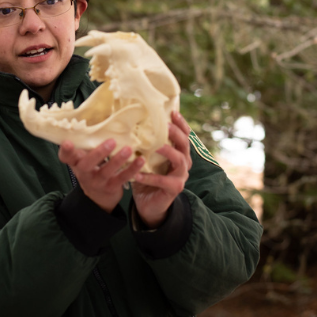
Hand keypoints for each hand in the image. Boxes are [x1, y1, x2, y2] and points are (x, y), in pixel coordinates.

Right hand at [59, 139, 144, 212]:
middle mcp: (83, 173)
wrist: (98, 196)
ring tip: (129, 149)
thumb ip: (88, 143)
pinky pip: (122, 178)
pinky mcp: (111, 188)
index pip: (65, 157)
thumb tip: (101, 116)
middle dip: (98, 153)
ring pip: (106, 172)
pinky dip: (132, 169)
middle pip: (86, 165)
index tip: (67, 142)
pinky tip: (140, 160)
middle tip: (111, 141)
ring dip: (118, 160)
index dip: (65, 150)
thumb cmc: (92, 168)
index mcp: (76, 162)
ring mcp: (97, 181)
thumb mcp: (85, 157)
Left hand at [132, 111, 191, 228]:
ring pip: (178, 159)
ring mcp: (181, 176)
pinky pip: (163, 181)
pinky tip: (137, 175)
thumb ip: (146, 144)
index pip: (184, 135)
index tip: (173, 112)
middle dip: (175, 133)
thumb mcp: (147, 158)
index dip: (181, 123)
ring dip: (166, 151)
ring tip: (153, 146)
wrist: (149, 204)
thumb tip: (132, 122)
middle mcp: (184, 162)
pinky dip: (150, 177)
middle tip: (164, 125)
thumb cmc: (147, 176)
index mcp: (179, 152)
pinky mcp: (175, 188)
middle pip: (184, 144)